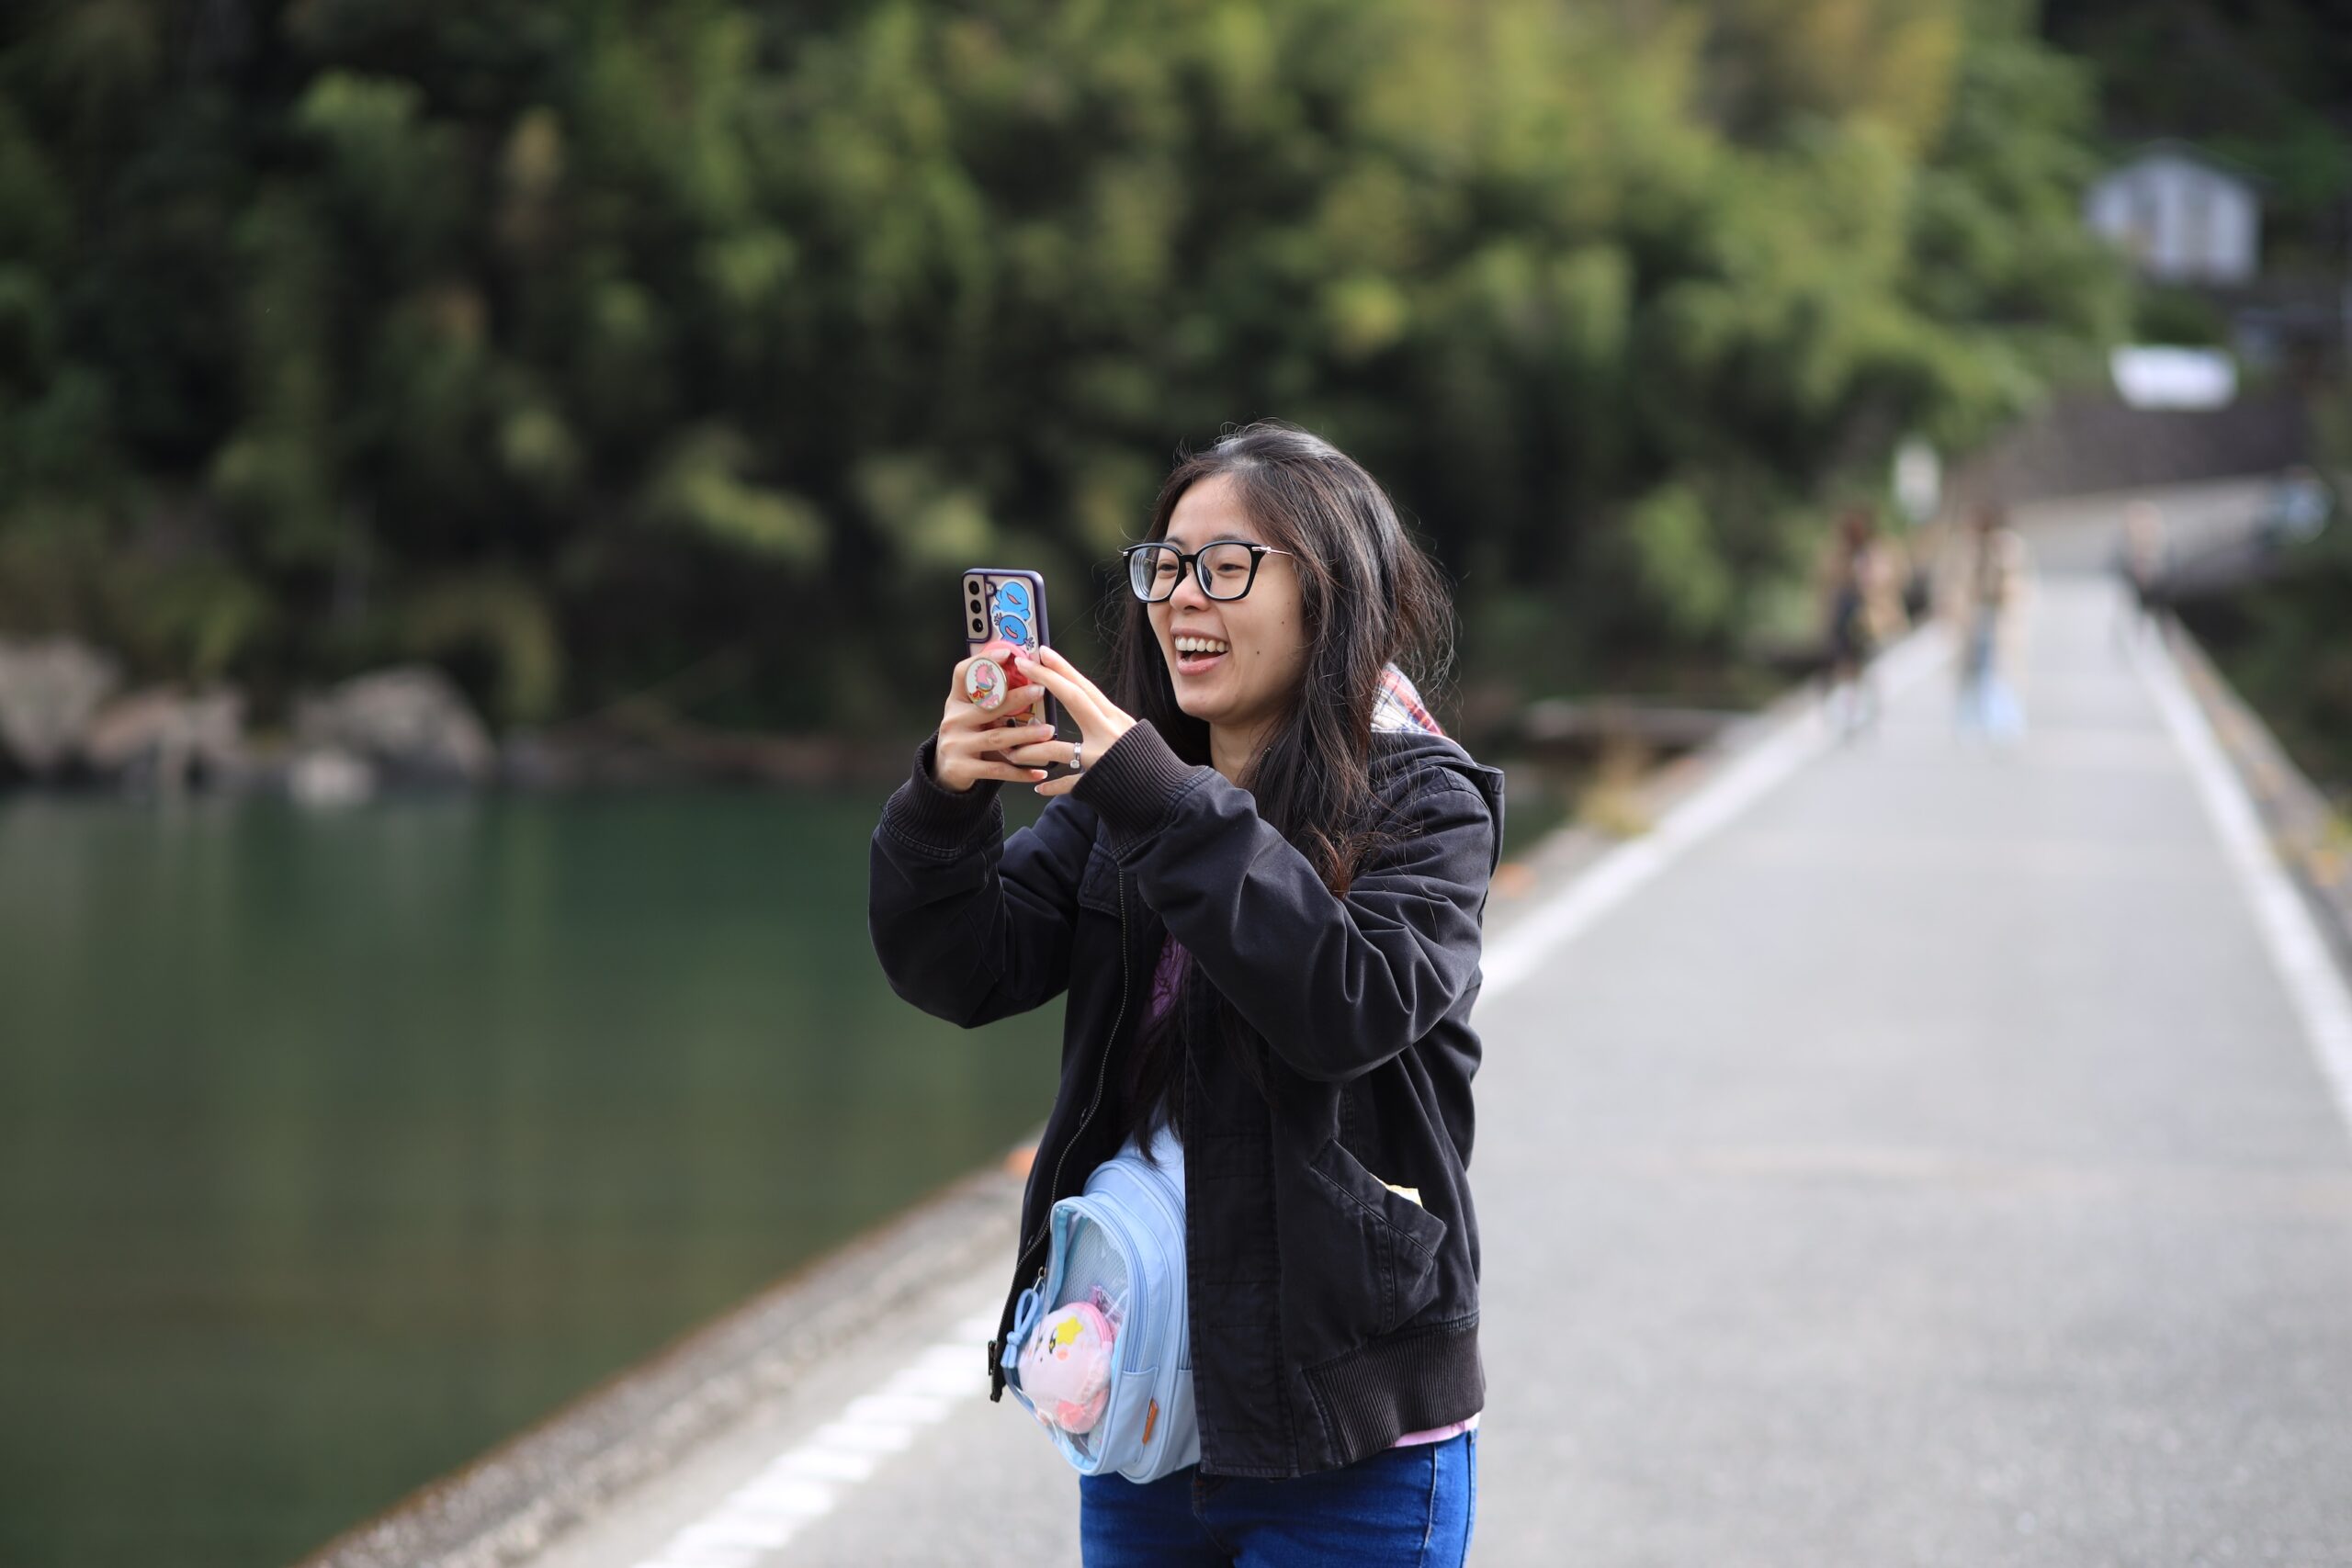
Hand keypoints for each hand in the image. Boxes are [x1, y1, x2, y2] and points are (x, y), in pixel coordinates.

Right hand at [931, 657, 1056, 793]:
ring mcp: (956, 744)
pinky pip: (997, 769)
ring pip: (997, 737)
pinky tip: (1039, 772)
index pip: (963, 673)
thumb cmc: (968, 736)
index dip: (983, 661)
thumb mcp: (971, 715)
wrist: (945, 773)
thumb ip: (991, 700)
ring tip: (1048, 731)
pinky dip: (1020, 771)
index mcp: (956, 701)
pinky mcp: (962, 768)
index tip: (1008, 653)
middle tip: (1041, 690)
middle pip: (987, 706)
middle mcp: (953, 720)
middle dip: (1016, 697)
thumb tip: (1030, 677)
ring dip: (1026, 735)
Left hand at [1014, 646, 1137, 797]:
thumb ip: (1104, 721)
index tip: (1042, 652)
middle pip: (1074, 699)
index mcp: (1115, 718)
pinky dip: (1053, 786)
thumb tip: (1081, 704)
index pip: (1084, 687)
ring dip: (1031, 749)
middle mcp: (1109, 731)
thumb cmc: (1146, 761)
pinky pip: (1069, 783)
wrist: (1167, 792)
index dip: (1062, 668)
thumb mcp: (1128, 733)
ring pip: (1058, 748)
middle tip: (1023, 666)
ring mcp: (1102, 757)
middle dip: (1046, 681)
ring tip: (1012, 750)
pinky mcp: (1097, 782)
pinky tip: (1038, 787)